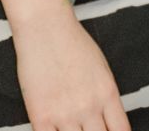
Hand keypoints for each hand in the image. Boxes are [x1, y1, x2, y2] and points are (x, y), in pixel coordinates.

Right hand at [15, 14, 131, 130]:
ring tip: (72, 129)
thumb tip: (107, 121)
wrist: (45, 28)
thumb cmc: (73, 43)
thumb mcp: (101, 69)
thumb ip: (106, 97)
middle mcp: (89, 106)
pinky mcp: (41, 116)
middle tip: (88, 129)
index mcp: (108, 94)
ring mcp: (65, 113)